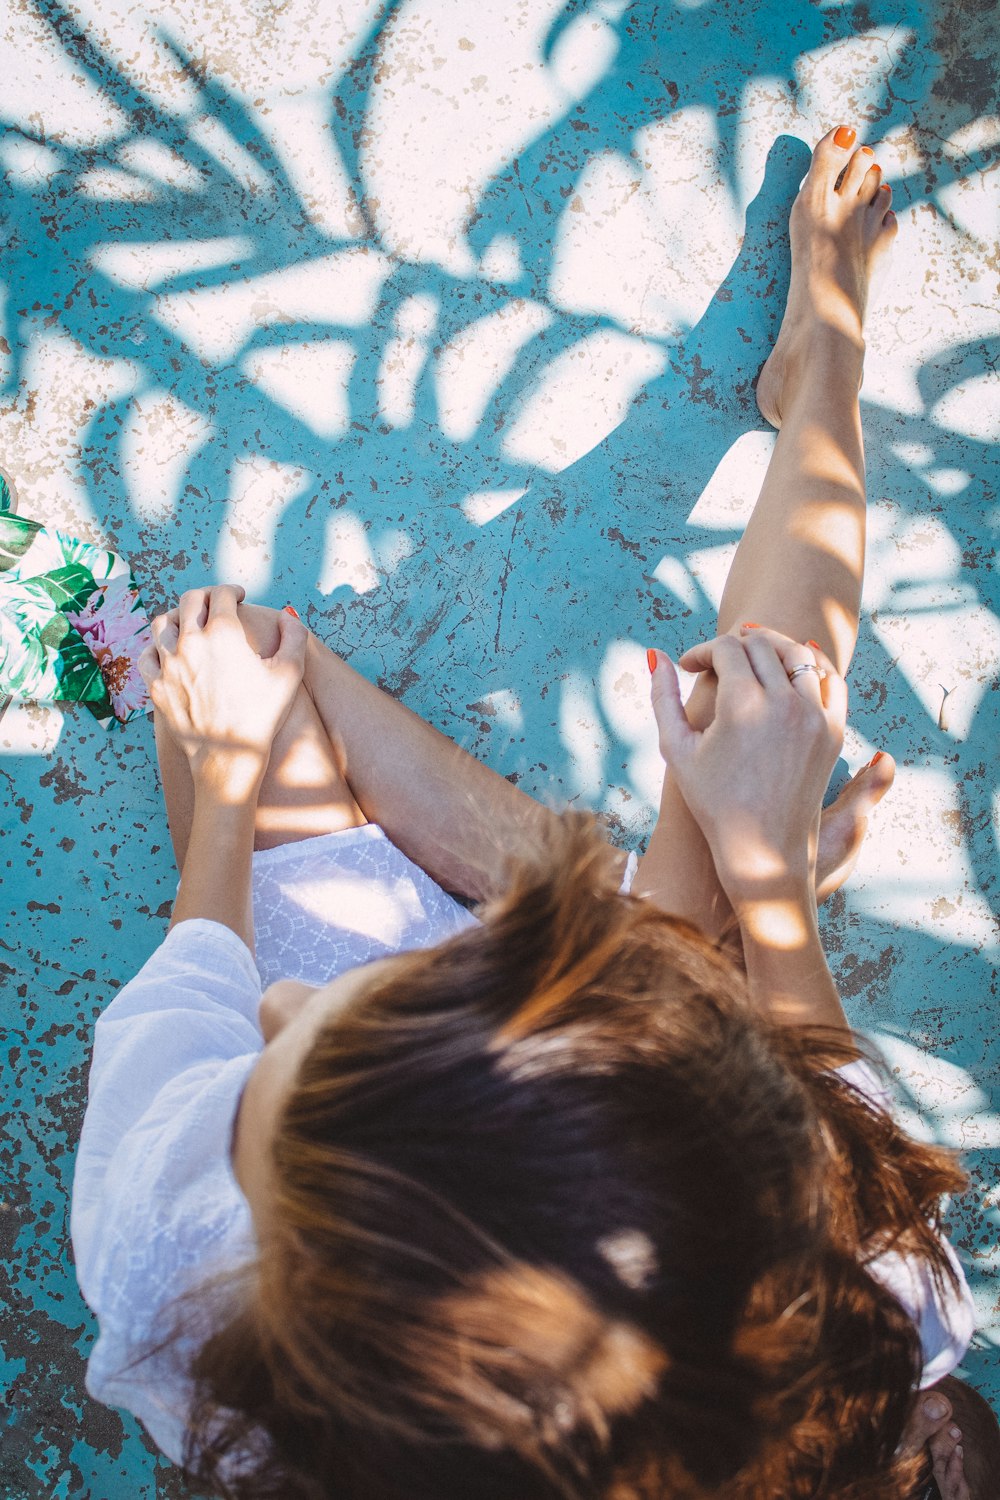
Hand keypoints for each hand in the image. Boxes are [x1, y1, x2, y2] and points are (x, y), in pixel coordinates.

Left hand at [139, 586, 306, 790]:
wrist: (228, 756)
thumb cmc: (262, 715)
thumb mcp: (290, 673)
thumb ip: (295, 636)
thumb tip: (287, 615)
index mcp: (223, 634)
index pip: (221, 595)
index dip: (232, 591)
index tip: (238, 596)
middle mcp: (190, 643)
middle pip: (189, 601)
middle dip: (205, 596)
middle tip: (216, 603)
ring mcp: (168, 664)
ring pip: (163, 622)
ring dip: (178, 616)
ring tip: (189, 622)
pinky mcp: (156, 685)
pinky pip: (147, 654)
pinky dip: (157, 646)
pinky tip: (169, 651)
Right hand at [649, 627, 845, 903]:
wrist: (762, 849)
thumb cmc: (712, 800)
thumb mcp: (676, 748)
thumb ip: (663, 697)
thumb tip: (657, 654)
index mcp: (742, 704)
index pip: (726, 648)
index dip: (703, 650)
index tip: (691, 666)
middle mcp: (784, 703)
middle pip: (761, 645)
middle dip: (734, 645)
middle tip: (716, 660)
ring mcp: (815, 715)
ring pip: (798, 654)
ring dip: (772, 648)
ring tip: (751, 660)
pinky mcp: (834, 730)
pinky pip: (829, 680)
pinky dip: (809, 668)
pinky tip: (788, 675)